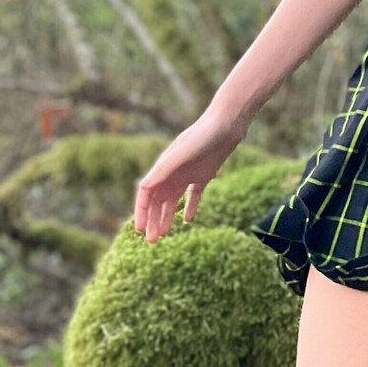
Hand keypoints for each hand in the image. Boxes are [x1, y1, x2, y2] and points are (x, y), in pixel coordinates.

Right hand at [133, 105, 250, 243]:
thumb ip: (163, 170)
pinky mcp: (204, 175)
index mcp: (163, 168)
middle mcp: (172, 173)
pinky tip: (188, 220)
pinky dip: (189, 207)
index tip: (140, 230)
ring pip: (172, 201)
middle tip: (152, 242)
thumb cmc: (203, 136)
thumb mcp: (182, 153)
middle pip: (157, 202)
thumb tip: (143, 187)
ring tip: (164, 235)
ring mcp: (188, 174)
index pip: (145, 194)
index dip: (141, 212)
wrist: (227, 124)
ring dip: (166, 217)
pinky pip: (193, 196)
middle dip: (152, 221)